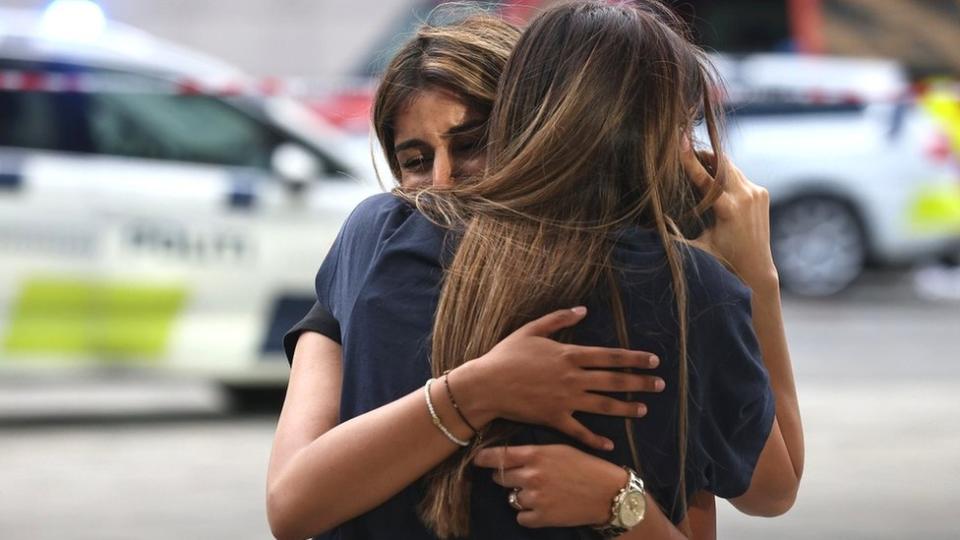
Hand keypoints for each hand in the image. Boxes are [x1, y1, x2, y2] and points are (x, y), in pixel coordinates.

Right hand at [454, 307, 663, 450]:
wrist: (487, 384)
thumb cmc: (506, 355)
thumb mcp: (532, 330)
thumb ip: (559, 318)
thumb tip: (583, 310)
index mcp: (569, 354)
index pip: (611, 356)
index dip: (635, 358)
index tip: (654, 360)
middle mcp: (573, 377)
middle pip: (614, 380)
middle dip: (640, 382)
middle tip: (660, 385)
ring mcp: (566, 400)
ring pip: (603, 405)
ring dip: (626, 408)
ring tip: (643, 410)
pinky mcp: (555, 418)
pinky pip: (580, 431)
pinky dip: (596, 439)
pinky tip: (610, 444)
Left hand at [473, 444, 626, 527]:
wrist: (608, 493)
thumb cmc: (586, 466)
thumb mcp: (559, 449)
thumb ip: (532, 453)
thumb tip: (507, 457)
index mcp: (535, 454)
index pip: (497, 456)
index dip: (484, 458)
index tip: (477, 460)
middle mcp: (531, 475)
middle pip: (500, 477)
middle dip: (507, 477)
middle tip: (524, 477)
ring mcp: (535, 498)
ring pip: (511, 498)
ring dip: (521, 496)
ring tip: (542, 493)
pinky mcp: (541, 518)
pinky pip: (521, 516)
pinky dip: (529, 514)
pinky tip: (544, 507)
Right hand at [681, 146, 777, 289]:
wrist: (756, 270)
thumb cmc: (723, 262)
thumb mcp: (696, 249)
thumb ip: (673, 237)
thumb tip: (645, 229)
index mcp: (729, 210)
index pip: (705, 178)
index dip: (689, 159)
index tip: (679, 140)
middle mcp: (746, 197)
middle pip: (721, 164)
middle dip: (702, 154)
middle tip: (684, 148)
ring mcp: (757, 193)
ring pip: (730, 167)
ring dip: (713, 164)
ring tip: (695, 161)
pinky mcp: (762, 193)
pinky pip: (739, 176)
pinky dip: (725, 175)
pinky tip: (713, 178)